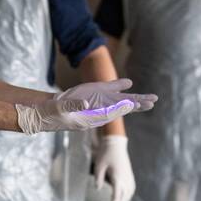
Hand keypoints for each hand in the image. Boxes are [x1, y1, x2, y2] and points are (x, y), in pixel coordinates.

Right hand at [15, 79, 156, 133]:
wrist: (49, 110)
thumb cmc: (52, 113)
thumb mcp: (60, 110)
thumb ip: (73, 107)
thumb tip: (86, 104)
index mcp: (91, 118)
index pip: (109, 113)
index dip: (120, 109)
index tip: (132, 104)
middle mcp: (98, 111)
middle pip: (121, 109)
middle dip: (136, 106)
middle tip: (152, 103)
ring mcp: (98, 102)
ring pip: (120, 101)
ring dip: (135, 99)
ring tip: (152, 99)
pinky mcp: (94, 94)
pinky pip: (110, 90)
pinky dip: (120, 85)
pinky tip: (129, 83)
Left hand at [93, 135, 134, 200]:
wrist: (116, 143)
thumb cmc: (105, 153)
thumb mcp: (99, 165)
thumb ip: (98, 178)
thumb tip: (98, 189)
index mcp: (117, 175)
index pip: (117, 192)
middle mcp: (125, 177)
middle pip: (125, 194)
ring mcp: (129, 175)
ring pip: (130, 191)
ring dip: (126, 198)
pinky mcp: (130, 174)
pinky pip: (131, 187)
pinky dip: (129, 193)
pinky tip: (125, 196)